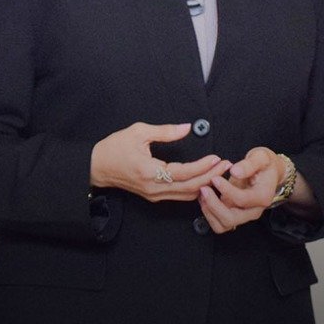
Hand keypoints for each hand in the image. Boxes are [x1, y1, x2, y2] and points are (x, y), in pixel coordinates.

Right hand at [90, 122, 229, 202]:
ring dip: (205, 184)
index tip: (217, 158)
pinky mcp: (153, 196)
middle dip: (210, 177)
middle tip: (226, 166)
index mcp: (149, 172)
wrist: (96, 166)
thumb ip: (165, 131)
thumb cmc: (114, 148)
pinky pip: (178, 195)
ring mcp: (154, 195)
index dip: (203, 167)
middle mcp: (153, 188)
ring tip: (220, 172)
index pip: (183, 173)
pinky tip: (204, 180)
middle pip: (189, 187)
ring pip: (186, 195)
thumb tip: (187, 127)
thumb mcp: (139, 132)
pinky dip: (194, 189)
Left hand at [197, 146, 284, 233]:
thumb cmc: (264, 164)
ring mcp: (244, 216)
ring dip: (210, 212)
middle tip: (203, 188)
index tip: (214, 178)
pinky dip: (209, 214)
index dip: (226, 190)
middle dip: (214, 205)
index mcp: (262, 197)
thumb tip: (235, 172)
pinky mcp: (235, 215)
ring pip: (223, 225)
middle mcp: (254, 211)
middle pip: (231, 219)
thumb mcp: (260, 157)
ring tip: (202, 194)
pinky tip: (204, 198)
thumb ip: (248, 165)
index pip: (241, 199)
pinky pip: (220, 223)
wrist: (268, 171)